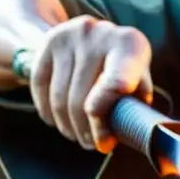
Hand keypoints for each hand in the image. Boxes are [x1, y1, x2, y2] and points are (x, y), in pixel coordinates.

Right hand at [27, 15, 153, 152]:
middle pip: (82, 98)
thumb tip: (117, 137)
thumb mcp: (139, 81)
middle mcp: (101, 34)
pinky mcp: (51, 39)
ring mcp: (73, 34)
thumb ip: (132, 106)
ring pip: (60, 96)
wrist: (98, 35)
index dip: (104, 119)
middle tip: (90, 145)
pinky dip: (47, 109)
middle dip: (85, 130)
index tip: (103, 143)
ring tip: (76, 135)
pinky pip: (40, 84)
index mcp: (129, 44)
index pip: (116, 84)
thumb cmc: (125, 67)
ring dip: (66, 125)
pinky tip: (56, 121)